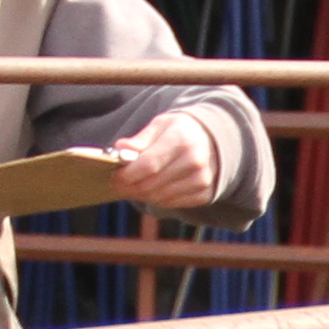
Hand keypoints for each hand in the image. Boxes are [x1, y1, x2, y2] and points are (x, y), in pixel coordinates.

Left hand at [112, 103, 229, 211]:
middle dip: (130, 187)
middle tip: (118, 185)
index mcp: (182, 139)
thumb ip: (140, 139)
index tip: (115, 176)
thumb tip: (120, 149)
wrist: (214, 139)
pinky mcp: (205, 193)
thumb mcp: (161, 125)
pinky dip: (157, 199)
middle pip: (153, 184)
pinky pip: (172, 203)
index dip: (128, 174)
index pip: (149, 165)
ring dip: (142, 195)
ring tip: (132, 187)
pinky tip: (151, 191)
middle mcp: (195, 161)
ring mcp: (202, 180)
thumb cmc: (181, 130)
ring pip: (161, 197)